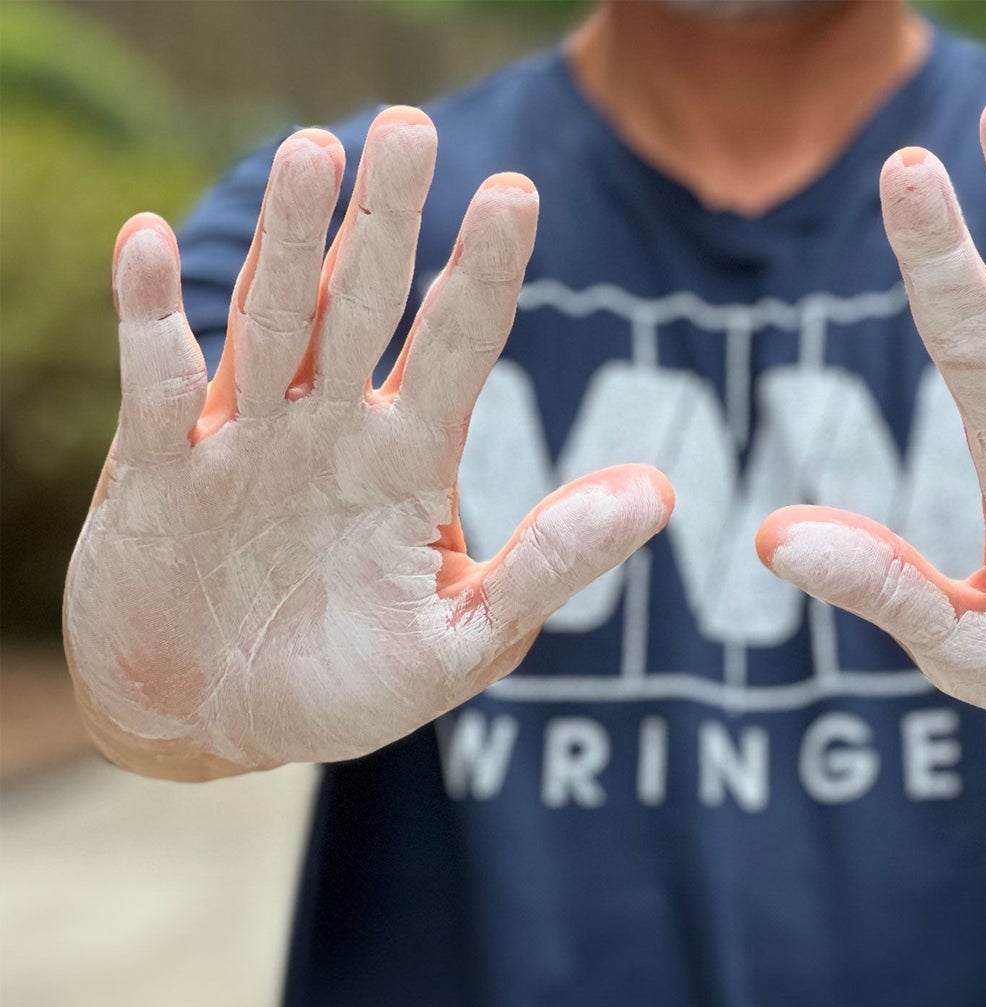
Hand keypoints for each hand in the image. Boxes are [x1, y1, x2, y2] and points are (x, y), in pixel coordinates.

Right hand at [65, 108, 672, 777]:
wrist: (214, 722)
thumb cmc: (345, 684)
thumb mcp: (464, 637)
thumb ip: (553, 563)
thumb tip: (661, 493)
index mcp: (408, 460)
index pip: (455, 344)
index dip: (483, 273)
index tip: (517, 195)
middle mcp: (330, 428)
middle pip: (362, 301)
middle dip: (386, 219)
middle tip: (410, 129)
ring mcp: (245, 436)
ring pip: (270, 315)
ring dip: (286, 240)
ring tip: (312, 154)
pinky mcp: (161, 462)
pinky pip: (157, 375)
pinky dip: (148, 311)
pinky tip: (150, 243)